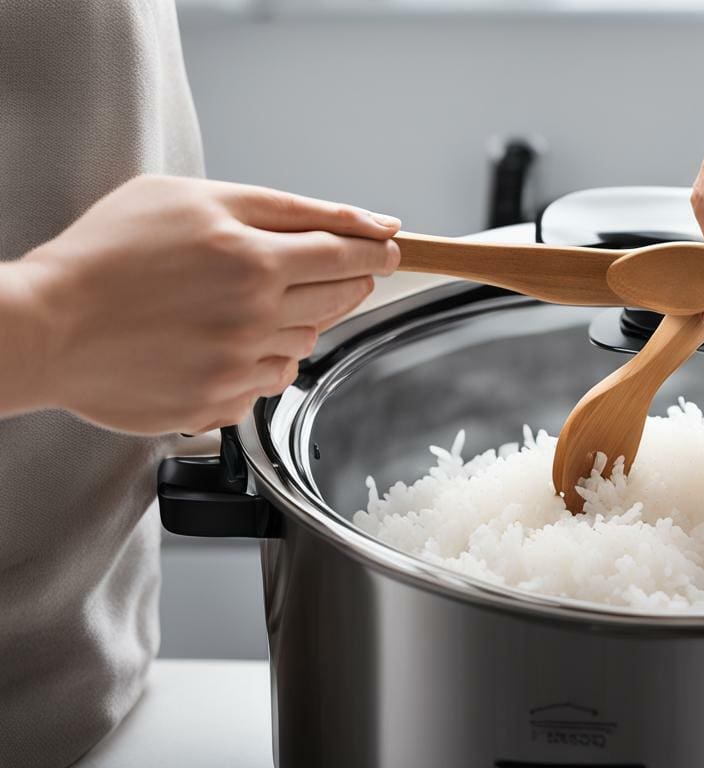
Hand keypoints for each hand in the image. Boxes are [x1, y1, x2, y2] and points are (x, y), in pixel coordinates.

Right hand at [15, 174, 400, 434]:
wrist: (43, 328)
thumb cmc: (106, 256)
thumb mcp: (188, 198)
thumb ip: (278, 207)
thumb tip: (353, 221)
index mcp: (251, 260)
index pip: (347, 253)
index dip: (375, 249)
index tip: (388, 247)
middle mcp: (254, 316)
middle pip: (339, 298)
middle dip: (348, 280)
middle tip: (335, 268)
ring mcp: (238, 365)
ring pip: (307, 343)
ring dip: (299, 321)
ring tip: (252, 303)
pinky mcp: (219, 404)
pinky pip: (269, 383)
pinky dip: (262, 362)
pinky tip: (226, 343)